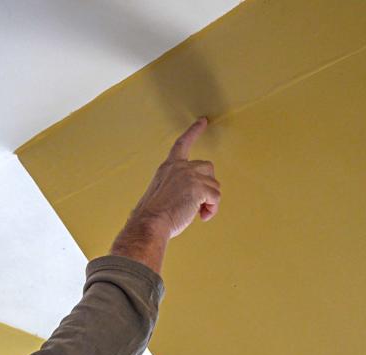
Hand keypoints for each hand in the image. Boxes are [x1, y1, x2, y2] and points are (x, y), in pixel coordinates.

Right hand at [109, 117, 220, 273]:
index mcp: (168, 167)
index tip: (203, 121)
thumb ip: (177, 186)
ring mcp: (190, 176)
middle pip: (208, 167)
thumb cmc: (153, 216)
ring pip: (214, 185)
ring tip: (198, 213)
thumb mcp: (161, 193)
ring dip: (210, 201)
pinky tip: (202, 217)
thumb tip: (191, 197)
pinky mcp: (199, 188)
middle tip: (199, 204)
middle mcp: (180, 167)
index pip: (182, 143)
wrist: (150, 224)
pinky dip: (212, 209)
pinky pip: (216, 198)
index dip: (194, 131)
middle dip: (208, 184)